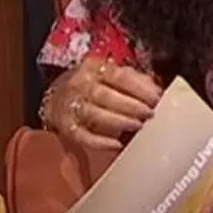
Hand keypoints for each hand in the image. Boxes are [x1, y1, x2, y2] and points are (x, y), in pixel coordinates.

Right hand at [42, 56, 162, 150]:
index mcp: (93, 68)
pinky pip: (82, 135)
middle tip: (149, 114)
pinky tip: (116, 144)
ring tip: (137, 126)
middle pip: (104, 95)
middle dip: (130, 105)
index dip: (138, 87)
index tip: (156, 98)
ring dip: (118, 121)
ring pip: (93, 113)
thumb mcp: (109, 75)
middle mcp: (79, 84)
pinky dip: (99, 142)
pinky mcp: (65, 126)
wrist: (55, 98)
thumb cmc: (91, 86)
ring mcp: (70, 105)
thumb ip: (133, 80)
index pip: (117, 75)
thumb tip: (156, 90)